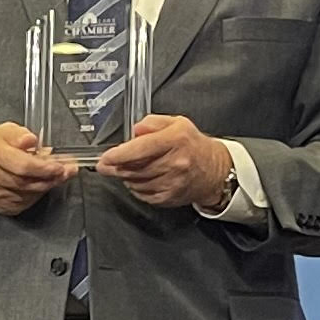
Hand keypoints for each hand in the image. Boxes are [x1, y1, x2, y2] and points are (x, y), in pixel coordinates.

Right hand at [0, 122, 74, 216]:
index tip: (60, 165)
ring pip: (29, 193)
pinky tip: (42, 184)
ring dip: (48, 185)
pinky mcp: (0, 205)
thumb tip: (31, 140)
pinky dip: (38, 194)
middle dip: (52, 176)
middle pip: (27, 181)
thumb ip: (17, 134)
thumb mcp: (0, 131)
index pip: (21, 165)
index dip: (44, 167)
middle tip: (67, 170)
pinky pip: (25, 203)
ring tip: (59, 175)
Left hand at [98, 113, 228, 212]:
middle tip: (106, 165)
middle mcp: (175, 162)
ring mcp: (173, 182)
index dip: (119, 155)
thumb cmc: (192, 146)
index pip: (141, 149)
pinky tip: (140, 179)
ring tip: (127, 169)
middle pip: (134, 168)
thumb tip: (136, 131)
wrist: (214, 171)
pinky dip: (136, 188)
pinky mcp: (170, 197)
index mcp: (176, 140)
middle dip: (115, 167)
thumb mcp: (176, 123)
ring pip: (136, 183)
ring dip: (125, 177)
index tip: (106, 158)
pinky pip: (142, 195)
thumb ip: (152, 123)